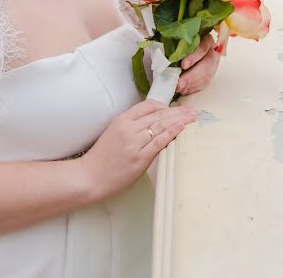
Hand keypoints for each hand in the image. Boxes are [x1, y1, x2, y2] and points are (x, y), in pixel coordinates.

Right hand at [80, 99, 197, 198]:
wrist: (89, 177)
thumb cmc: (101, 158)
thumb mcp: (113, 133)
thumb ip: (130, 126)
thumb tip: (151, 123)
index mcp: (122, 120)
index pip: (148, 106)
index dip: (164, 106)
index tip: (175, 109)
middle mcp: (129, 128)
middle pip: (158, 115)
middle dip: (178, 111)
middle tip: (192, 110)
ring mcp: (135, 143)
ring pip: (161, 126)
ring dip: (180, 120)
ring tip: (193, 117)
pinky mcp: (140, 158)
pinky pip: (160, 142)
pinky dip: (173, 132)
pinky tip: (182, 127)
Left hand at [177, 33, 219, 95]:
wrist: (191, 47)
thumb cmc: (182, 42)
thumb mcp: (179, 40)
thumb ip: (176, 46)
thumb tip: (163, 55)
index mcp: (205, 38)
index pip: (202, 47)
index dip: (194, 57)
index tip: (183, 65)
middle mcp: (212, 50)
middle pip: (207, 64)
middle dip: (192, 76)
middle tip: (179, 84)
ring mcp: (213, 62)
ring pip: (207, 75)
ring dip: (192, 84)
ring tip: (180, 89)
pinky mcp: (211, 72)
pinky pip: (206, 82)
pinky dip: (194, 88)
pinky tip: (185, 90)